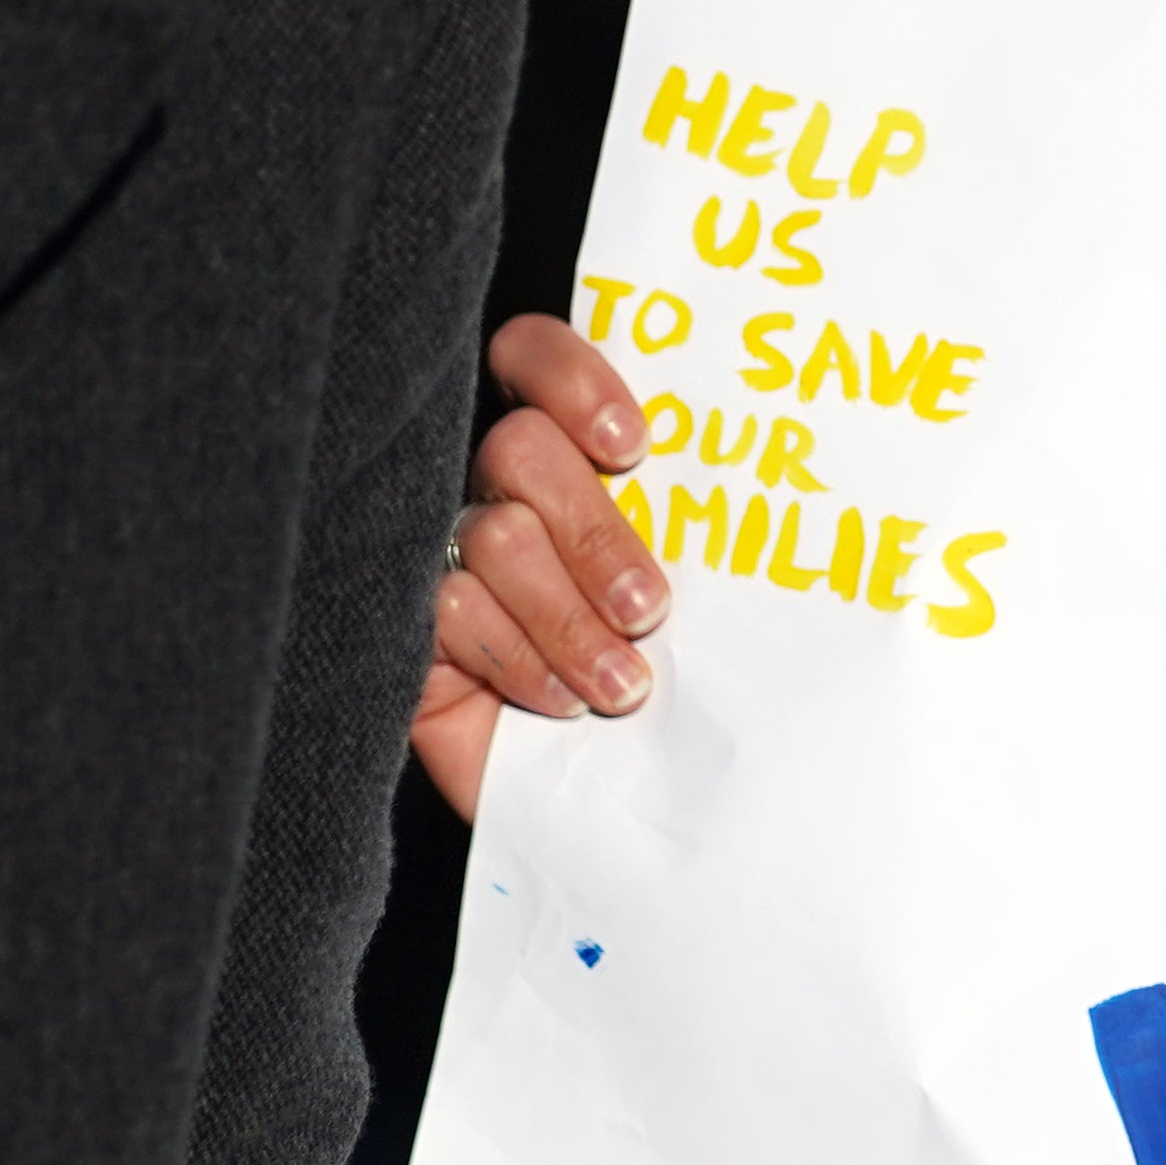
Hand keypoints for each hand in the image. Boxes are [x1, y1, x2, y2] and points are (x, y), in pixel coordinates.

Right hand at [412, 314, 665, 821]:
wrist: (613, 808)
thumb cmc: (666, 684)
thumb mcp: (696, 598)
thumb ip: (693, 529)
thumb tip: (763, 493)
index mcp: (560, 455)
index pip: (529, 356)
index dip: (574, 382)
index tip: (633, 448)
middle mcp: (489, 488)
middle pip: (519, 450)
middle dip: (595, 532)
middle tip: (650, 608)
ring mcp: (436, 553)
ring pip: (494, 536)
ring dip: (568, 615)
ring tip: (624, 683)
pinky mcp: (402, 627)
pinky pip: (451, 609)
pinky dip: (522, 657)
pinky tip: (565, 701)